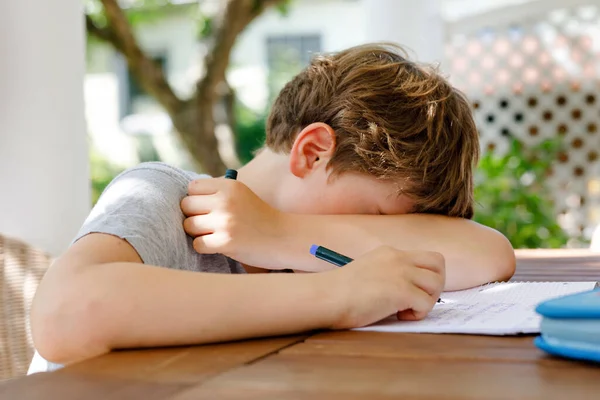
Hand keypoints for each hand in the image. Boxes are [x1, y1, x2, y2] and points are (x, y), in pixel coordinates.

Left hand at [181, 178, 284, 267]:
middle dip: (194, 216)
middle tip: (209, 223)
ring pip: (188, 225)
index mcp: (229, 186)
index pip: (192, 188)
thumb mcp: (241, 195)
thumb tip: (183, 199)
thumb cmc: (259, 218)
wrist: (283, 238)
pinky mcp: (225, 241)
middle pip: (186, 206)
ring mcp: (225, 221)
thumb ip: (216, 193)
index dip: (196, 199)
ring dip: (198, 233)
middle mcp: (225, 200)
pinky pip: (197, 244)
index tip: (207, 208)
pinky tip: (218, 245)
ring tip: (215, 234)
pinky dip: (204, 247)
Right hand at [327, 246, 444, 328]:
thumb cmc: (340, 292)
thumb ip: (387, 275)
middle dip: (435, 285)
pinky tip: (399, 315)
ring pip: (436, 284)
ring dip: (427, 301)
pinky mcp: (401, 291)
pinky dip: (418, 314)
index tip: (411, 291)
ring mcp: (400, 273)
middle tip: (417, 300)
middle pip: (439, 264)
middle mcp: (398, 258)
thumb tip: (409, 292)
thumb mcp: (368, 273)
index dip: (425, 277)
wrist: (327, 297)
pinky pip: (426, 303)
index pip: (425, 258)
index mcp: (389, 253)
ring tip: (406, 309)